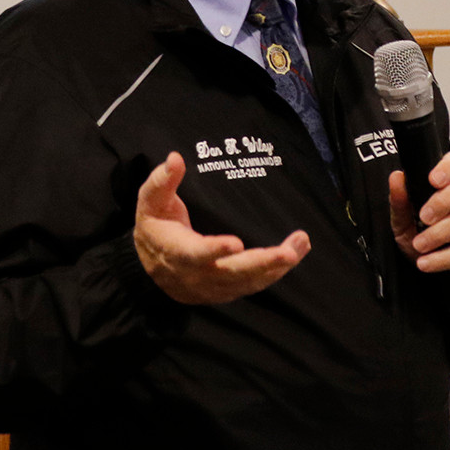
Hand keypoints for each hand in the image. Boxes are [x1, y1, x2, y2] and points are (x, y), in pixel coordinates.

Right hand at [134, 152, 308, 303]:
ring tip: (301, 243)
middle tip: (288, 252)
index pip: (197, 254)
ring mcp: (213, 287)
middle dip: (263, 263)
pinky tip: (295, 254)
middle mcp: (197, 275)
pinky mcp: (226, 291)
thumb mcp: (149, 203)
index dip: (215, 250)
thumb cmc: (154, 228)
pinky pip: (253, 285)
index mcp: (177, 253)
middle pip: (232, 273)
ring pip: (249, 281)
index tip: (235, 243)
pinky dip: (275, 272)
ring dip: (277, 266)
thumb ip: (161, 182)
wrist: (148, 271)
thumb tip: (175, 158)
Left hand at [388, 149, 449, 296]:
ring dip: (440, 233)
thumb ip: (401, 201)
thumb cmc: (428, 239)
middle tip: (424, 217)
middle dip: (445, 200)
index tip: (433, 179)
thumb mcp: (406, 220)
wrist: (442, 277)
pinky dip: (443, 258)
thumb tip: (396, 177)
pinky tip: (426, 262)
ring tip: (420, 245)